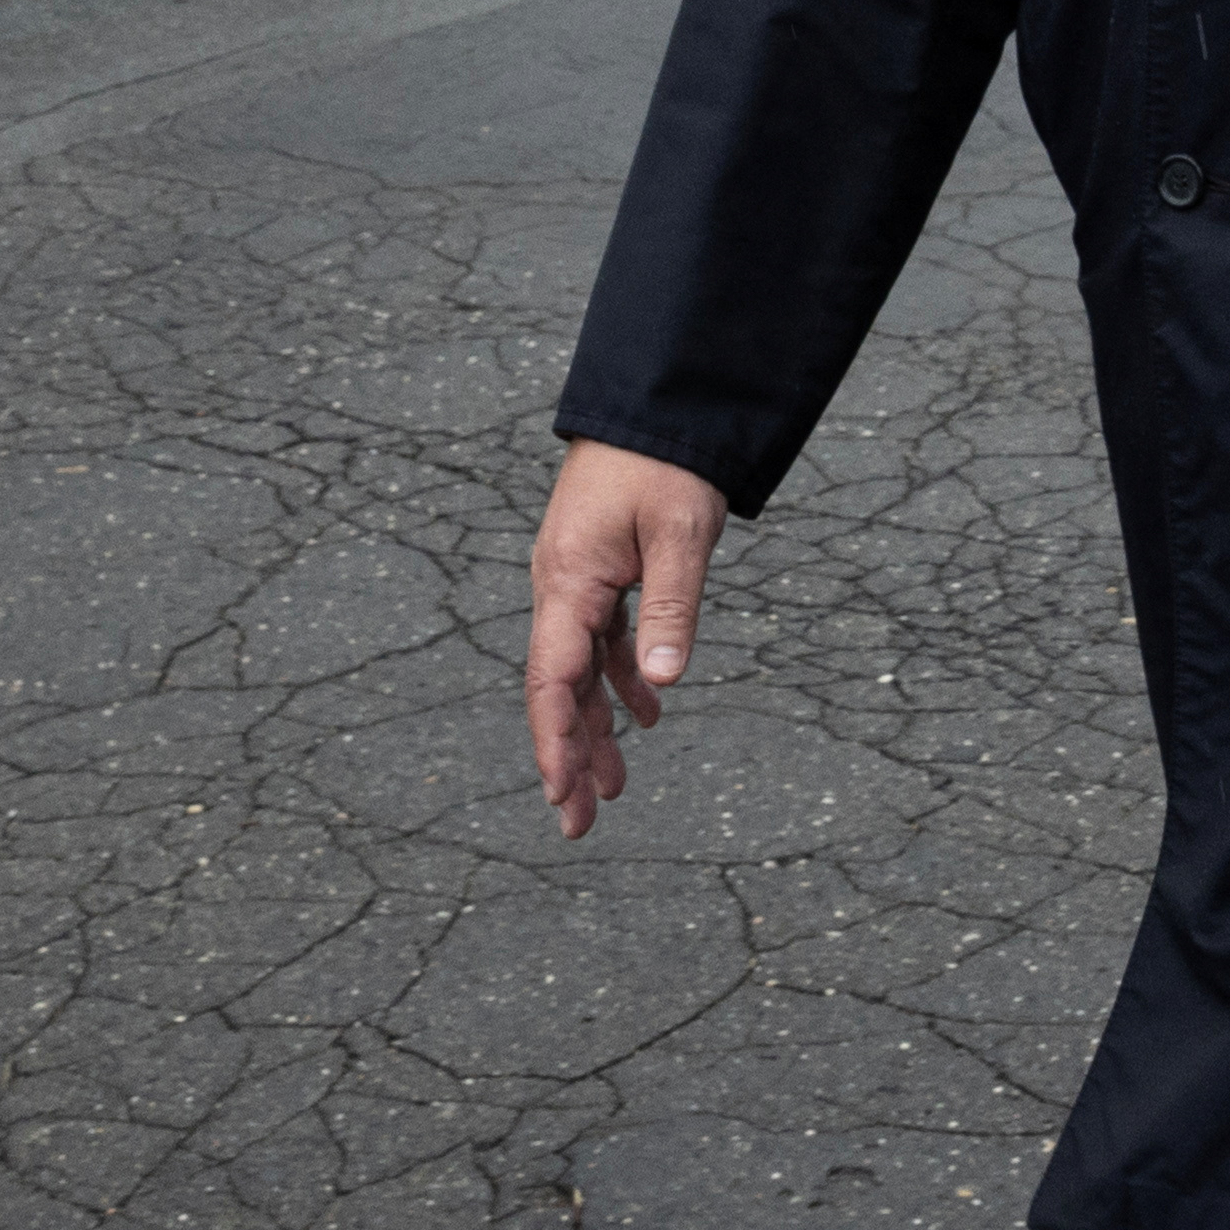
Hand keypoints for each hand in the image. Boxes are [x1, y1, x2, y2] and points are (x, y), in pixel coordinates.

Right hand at [526, 437, 731, 840]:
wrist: (652, 406)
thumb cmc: (663, 463)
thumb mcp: (678, 535)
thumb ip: (670, 608)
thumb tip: (662, 684)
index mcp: (568, 582)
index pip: (551, 680)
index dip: (555, 742)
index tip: (561, 795)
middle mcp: (561, 587)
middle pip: (557, 689)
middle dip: (568, 756)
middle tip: (579, 824)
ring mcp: (577, 581)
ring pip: (579, 671)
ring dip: (595, 728)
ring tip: (615, 788)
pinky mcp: (598, 572)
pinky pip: (600, 641)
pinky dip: (620, 680)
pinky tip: (645, 715)